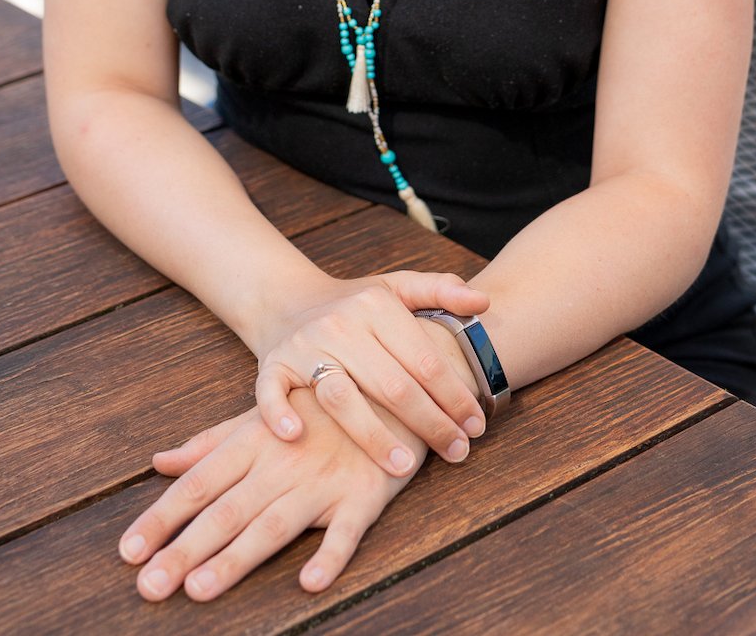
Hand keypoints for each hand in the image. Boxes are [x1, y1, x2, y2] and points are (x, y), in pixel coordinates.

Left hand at [117, 392, 422, 602]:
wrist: (389, 383)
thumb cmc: (317, 405)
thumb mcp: (260, 417)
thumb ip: (210, 443)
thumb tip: (159, 462)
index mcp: (253, 441)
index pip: (198, 485)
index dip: (162, 517)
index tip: (128, 552)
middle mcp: (282, 462)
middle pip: (227, 511)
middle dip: (186, 549)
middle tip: (149, 586)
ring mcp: (323, 480)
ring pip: (274, 524)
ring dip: (237, 558)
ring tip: (199, 590)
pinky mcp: (364, 495)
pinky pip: (347, 531)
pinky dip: (330, 555)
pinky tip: (309, 582)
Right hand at [254, 270, 488, 472]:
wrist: (288, 301)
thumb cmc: (355, 305)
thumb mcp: (396, 288)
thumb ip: (440, 290)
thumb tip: (484, 303)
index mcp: (375, 305)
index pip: (423, 359)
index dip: (455, 395)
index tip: (477, 425)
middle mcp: (340, 324)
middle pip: (391, 384)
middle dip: (430, 423)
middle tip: (458, 453)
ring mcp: (303, 346)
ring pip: (340, 396)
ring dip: (372, 435)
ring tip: (404, 467)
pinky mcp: (272, 365)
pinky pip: (271, 392)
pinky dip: (280, 413)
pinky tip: (296, 436)